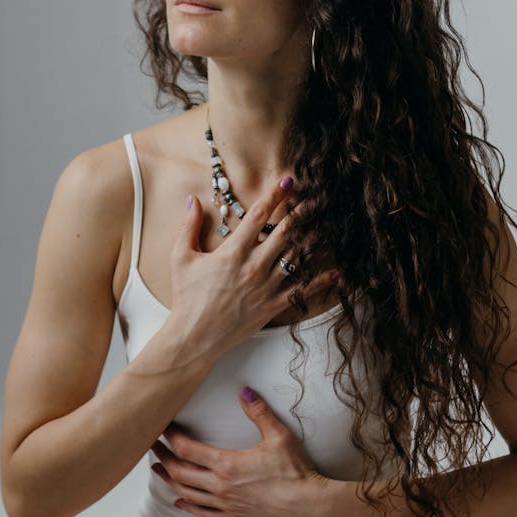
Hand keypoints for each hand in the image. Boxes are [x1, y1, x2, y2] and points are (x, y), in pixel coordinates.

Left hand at [151, 388, 330, 516]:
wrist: (307, 505)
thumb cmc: (295, 471)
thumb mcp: (279, 436)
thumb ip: (259, 412)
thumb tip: (244, 391)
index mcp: (226, 465)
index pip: (187, 449)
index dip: (170, 437)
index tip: (162, 427)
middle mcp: (220, 486)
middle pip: (179, 472)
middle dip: (163, 458)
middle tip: (152, 446)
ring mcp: (226, 504)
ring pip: (187, 494)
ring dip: (169, 481)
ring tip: (158, 471)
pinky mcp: (234, 516)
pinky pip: (204, 513)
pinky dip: (188, 507)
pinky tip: (180, 503)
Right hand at [168, 175, 337, 355]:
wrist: (195, 335)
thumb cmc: (187, 297)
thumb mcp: (181, 258)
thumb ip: (189, 227)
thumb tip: (192, 201)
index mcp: (233, 252)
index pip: (258, 215)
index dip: (275, 195)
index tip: (288, 180)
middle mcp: (254, 266)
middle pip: (285, 232)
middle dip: (301, 212)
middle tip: (314, 198)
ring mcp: (266, 286)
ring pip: (296, 257)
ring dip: (311, 239)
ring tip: (325, 224)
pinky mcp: (273, 306)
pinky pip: (302, 291)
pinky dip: (320, 282)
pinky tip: (335, 273)